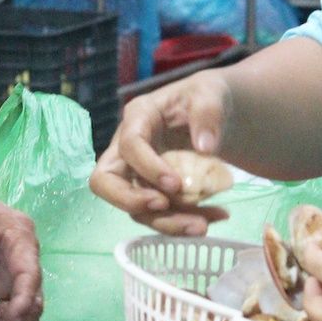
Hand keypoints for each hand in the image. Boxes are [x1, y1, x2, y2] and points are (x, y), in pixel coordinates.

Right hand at [88, 73, 234, 235]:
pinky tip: (216, 217)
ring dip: (167, 222)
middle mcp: (127, 149)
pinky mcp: (153, 192)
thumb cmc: (204, 98)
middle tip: (164, 207)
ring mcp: (137, 173)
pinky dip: (186, 221)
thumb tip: (205, 147)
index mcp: (138, 117)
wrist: (214, 114)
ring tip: (203, 226)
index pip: (128, 145)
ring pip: (136, 207)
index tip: (175, 184)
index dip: (147, 167)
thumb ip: (208, 113)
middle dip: (130, 201)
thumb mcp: (211, 94)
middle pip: (105, 182)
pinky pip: (161, 215)